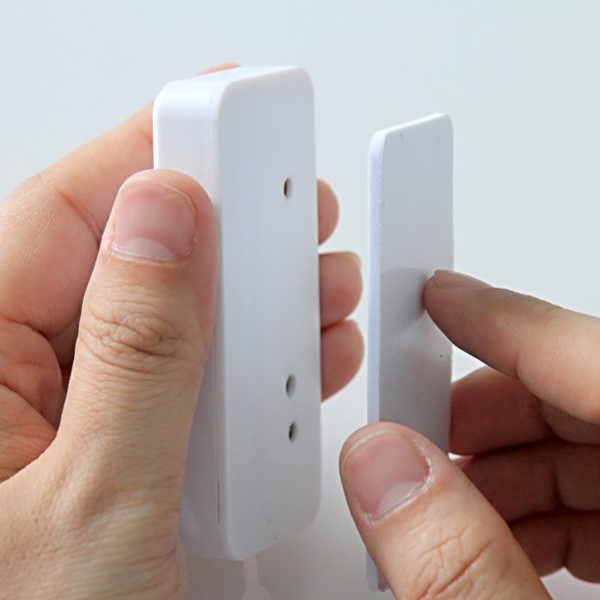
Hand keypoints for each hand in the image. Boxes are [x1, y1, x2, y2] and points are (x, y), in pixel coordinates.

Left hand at [0, 65, 362, 596]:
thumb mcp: (97, 500)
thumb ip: (138, 349)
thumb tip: (168, 217)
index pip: (70, 209)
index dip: (154, 147)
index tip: (226, 109)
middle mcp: (12, 371)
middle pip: (126, 248)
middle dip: (223, 220)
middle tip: (286, 201)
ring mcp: (67, 403)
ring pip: (169, 309)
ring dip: (250, 294)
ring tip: (315, 281)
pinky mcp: (113, 435)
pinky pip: (185, 368)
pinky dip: (247, 357)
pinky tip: (295, 347)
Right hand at [340, 269, 599, 598]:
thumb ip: (461, 566)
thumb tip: (381, 468)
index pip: (594, 361)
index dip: (507, 322)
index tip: (441, 296)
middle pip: (585, 395)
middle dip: (487, 409)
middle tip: (415, 433)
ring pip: (590, 442)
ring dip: (506, 465)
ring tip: (439, 500)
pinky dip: (540, 506)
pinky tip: (491, 537)